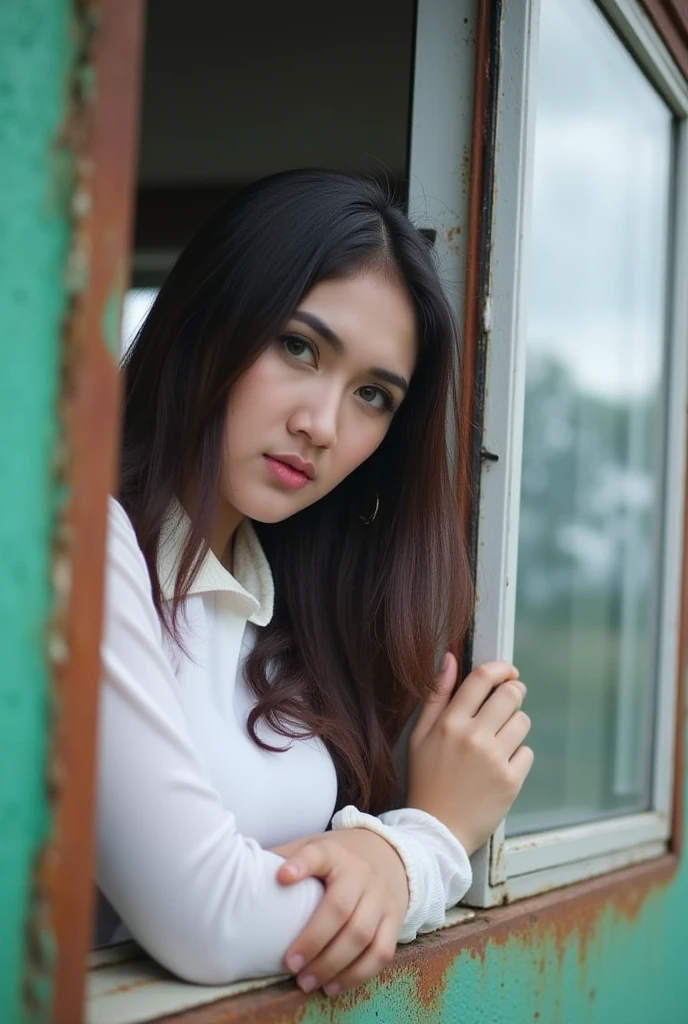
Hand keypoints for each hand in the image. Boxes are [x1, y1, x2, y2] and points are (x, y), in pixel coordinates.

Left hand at [271, 828, 407, 995]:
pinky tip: (333, 987)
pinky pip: (381, 953)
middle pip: (339, 908)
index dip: (302, 864)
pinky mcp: (394, 920)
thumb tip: (238, 873)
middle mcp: (361, 873)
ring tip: (306, 982)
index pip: (319, 854)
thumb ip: (285, 857)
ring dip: (333, 964)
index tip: (281, 877)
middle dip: (313, 940)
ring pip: (362, 935)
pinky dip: (357, 974)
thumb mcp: (312, 847)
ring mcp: (381, 897)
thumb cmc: (336, 859)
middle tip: (288, 964)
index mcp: (335, 853)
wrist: (386, 855)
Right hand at [407, 655, 533, 854]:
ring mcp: (495, 759)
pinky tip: (500, 767)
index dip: (501, 668)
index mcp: (450, 723)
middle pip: (511, 695)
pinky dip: (517, 756)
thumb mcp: (420, 735)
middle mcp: (474, 737)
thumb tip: (450, 659)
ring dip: (515, 726)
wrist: (436, 831)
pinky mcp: (511, 781)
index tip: (507, 672)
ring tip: (499, 741)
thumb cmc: (426, 780)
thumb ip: (437, 695)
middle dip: (514, 694)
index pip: (483, 678)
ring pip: (523, 722)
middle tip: (508, 703)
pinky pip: (527, 752)